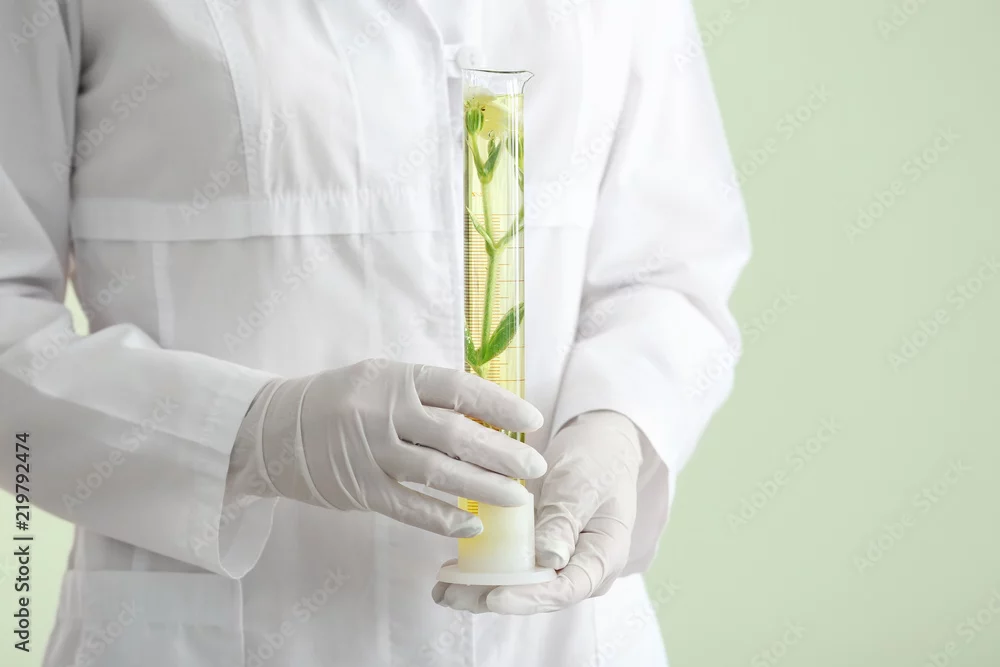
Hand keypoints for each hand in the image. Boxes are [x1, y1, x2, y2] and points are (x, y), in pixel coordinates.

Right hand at [234, 360, 546, 537]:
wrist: (271, 428)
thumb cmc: (339, 399)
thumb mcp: (381, 378)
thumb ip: (425, 393)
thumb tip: (483, 412)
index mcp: (395, 377)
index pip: (459, 388)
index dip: (499, 405)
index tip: (532, 421)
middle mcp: (384, 411)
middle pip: (455, 433)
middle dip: (502, 453)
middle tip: (535, 468)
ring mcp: (370, 451)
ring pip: (438, 472)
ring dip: (483, 488)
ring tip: (517, 499)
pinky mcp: (358, 488)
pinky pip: (408, 505)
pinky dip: (442, 517)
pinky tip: (472, 524)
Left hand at [432, 410, 641, 613]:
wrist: (600, 445)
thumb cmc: (598, 461)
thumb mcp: (582, 485)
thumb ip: (565, 521)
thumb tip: (549, 560)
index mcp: (603, 558)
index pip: (567, 589)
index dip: (530, 598)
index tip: (495, 596)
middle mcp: (579, 568)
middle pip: (537, 594)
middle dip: (493, 597)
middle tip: (452, 596)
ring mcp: (557, 561)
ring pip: (519, 585)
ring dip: (481, 588)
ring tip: (443, 591)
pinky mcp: (538, 550)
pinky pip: (511, 567)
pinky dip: (483, 569)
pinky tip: (452, 571)